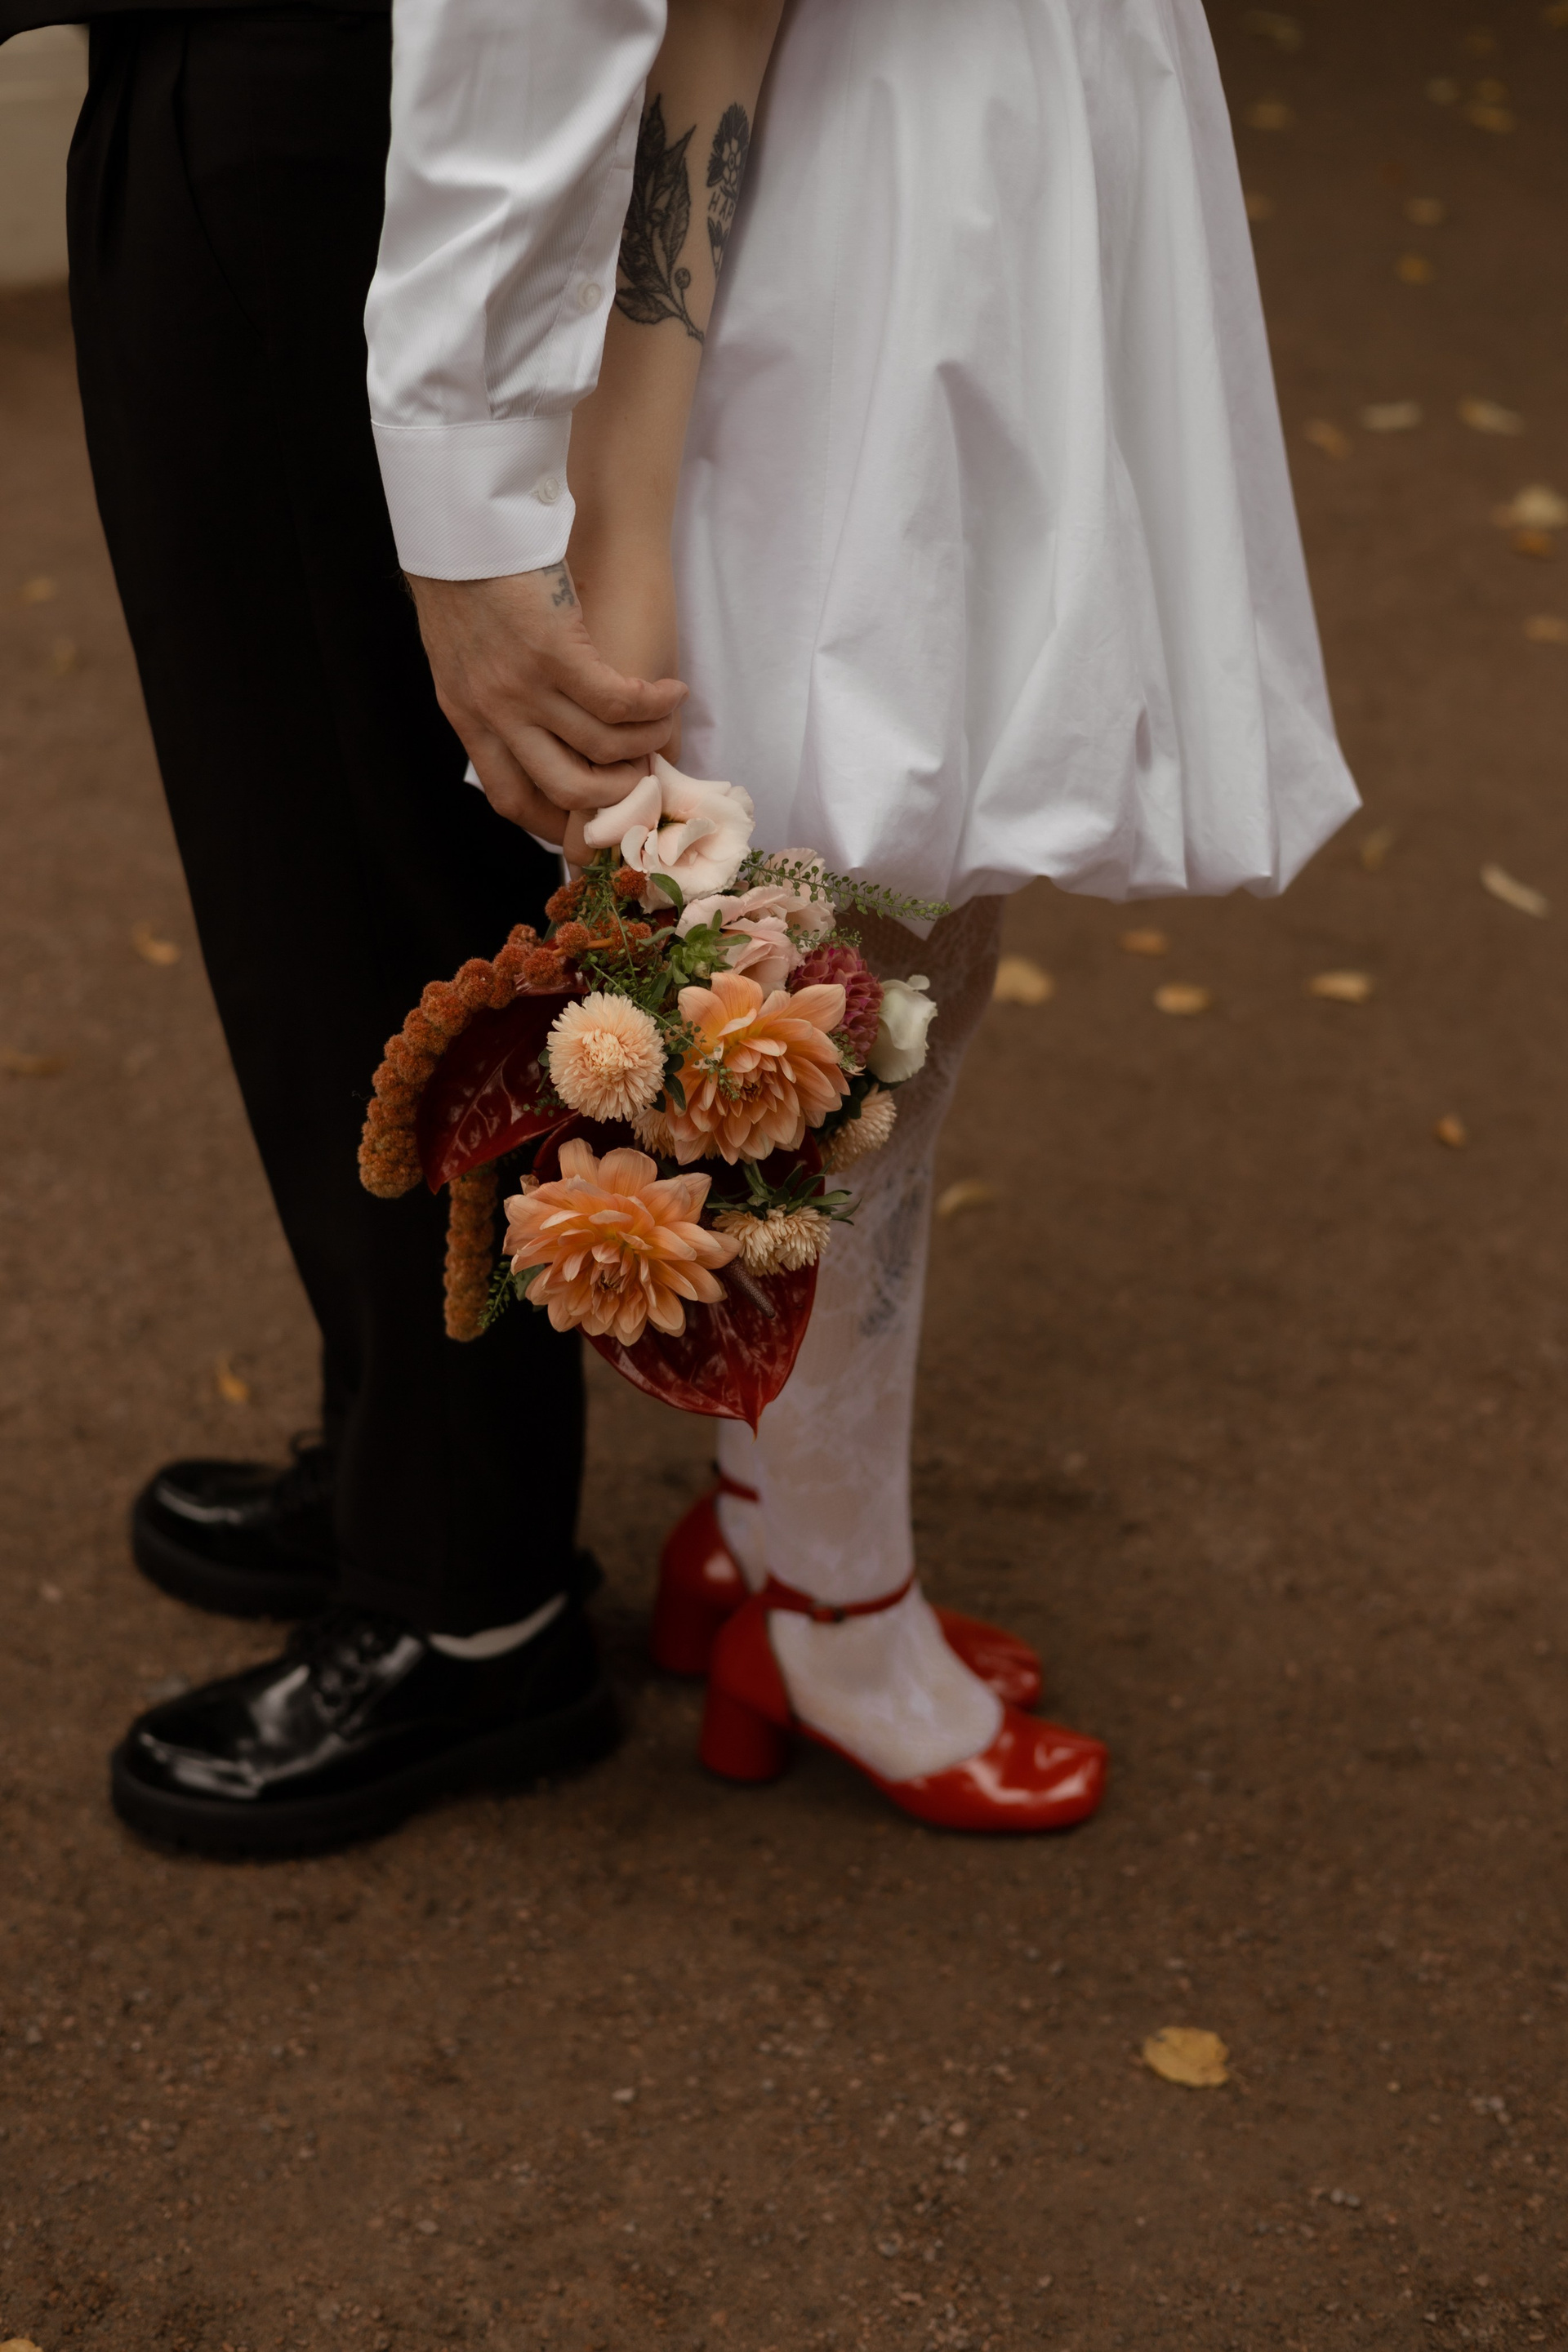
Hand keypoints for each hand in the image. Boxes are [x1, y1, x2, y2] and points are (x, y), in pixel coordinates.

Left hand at [407, 563, 686, 837]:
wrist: (455, 527)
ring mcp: (525, 686)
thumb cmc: (460, 580)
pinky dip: (653, 703)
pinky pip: (619, 701)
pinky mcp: (555, 652)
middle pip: (567, 789)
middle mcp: (496, 713)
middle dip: (615, 794)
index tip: (591, 818)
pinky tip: (670, 692)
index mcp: (469, 719)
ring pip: (603, 748)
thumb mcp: (458, 658)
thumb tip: (524, 731)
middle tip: (641, 777)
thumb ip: (487, 700)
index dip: (558, 822)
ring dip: (645, 742)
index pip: (513, 798)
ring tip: (663, 723)